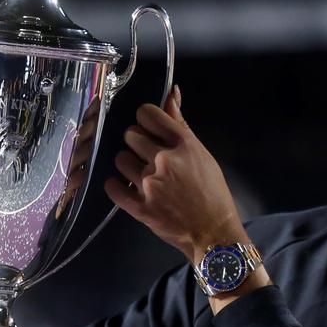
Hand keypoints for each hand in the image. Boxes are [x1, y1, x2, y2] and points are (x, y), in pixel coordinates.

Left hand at [104, 85, 244, 260]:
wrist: (214, 233)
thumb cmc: (212, 193)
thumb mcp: (202, 155)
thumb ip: (180, 125)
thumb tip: (171, 93)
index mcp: (183, 145)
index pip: (148, 113)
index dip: (145, 119)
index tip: (149, 129)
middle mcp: (165, 160)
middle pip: (130, 135)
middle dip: (136, 143)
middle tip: (147, 156)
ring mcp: (150, 184)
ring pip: (120, 159)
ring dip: (127, 165)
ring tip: (140, 175)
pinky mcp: (140, 207)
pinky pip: (113, 187)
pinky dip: (117, 186)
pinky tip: (127, 188)